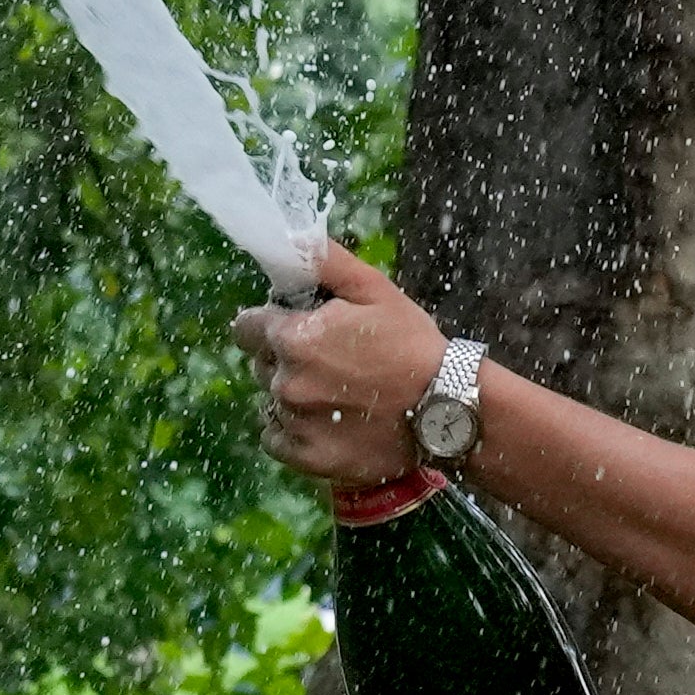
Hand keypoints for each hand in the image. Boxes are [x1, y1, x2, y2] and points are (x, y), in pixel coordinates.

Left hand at [232, 242, 450, 488]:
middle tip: (331, 360)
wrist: (448, 410)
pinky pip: (276, 438)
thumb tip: (287, 237)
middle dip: (283, 357)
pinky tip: (328, 421)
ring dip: (290, 394)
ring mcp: (294, 424)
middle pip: (259, 364)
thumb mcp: (372, 290)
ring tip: (337, 392)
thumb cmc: (412, 344)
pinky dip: (293, 430)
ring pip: (270, 401)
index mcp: (294, 339)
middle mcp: (285, 383)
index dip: (269, 323)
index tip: (296, 327)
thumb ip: (322, 261)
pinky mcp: (307, 458)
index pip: (246, 328)